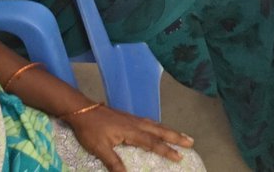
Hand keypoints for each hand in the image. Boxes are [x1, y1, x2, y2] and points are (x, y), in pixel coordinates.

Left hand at [68, 105, 193, 169]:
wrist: (82, 110)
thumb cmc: (91, 130)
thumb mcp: (100, 149)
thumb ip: (114, 163)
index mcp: (131, 131)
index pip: (153, 142)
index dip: (166, 150)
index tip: (179, 157)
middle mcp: (136, 123)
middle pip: (160, 130)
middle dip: (176, 136)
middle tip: (191, 141)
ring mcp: (132, 119)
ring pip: (156, 125)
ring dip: (169, 130)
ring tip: (181, 135)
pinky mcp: (128, 117)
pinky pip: (149, 122)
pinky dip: (158, 126)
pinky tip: (158, 128)